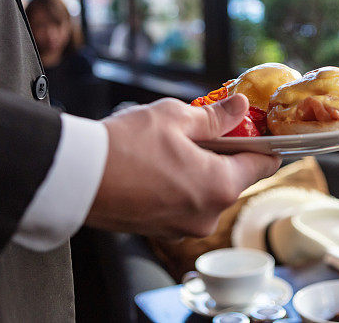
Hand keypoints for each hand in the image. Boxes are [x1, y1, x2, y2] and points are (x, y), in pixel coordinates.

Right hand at [86, 94, 280, 237]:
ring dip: (199, 168)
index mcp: (220, 186)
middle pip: (234, 178)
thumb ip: (215, 116)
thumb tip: (240, 107)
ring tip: (171, 146)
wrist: (75, 178)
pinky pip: (184, 204)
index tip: (256, 128)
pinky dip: (179, 185)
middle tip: (202, 128)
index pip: (263, 164)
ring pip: (207, 191)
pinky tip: (157, 165)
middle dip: (223, 153)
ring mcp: (184, 228)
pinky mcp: (161, 231)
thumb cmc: (124, 146)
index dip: (262, 142)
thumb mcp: (176, 118)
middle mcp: (208, 215)